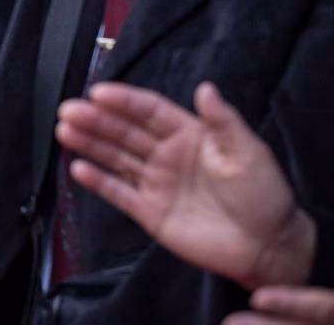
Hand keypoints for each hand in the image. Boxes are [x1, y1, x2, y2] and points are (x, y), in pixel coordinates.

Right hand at [58, 81, 315, 290]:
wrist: (269, 247)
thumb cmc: (264, 195)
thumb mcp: (247, 152)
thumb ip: (222, 121)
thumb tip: (205, 87)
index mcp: (190, 134)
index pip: (149, 111)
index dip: (124, 101)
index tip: (98, 92)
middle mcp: (168, 155)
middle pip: (125, 132)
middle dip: (96, 119)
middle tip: (69, 109)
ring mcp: (157, 183)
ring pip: (116, 158)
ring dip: (90, 143)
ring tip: (64, 130)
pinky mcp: (151, 212)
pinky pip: (119, 193)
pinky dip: (98, 181)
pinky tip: (79, 168)